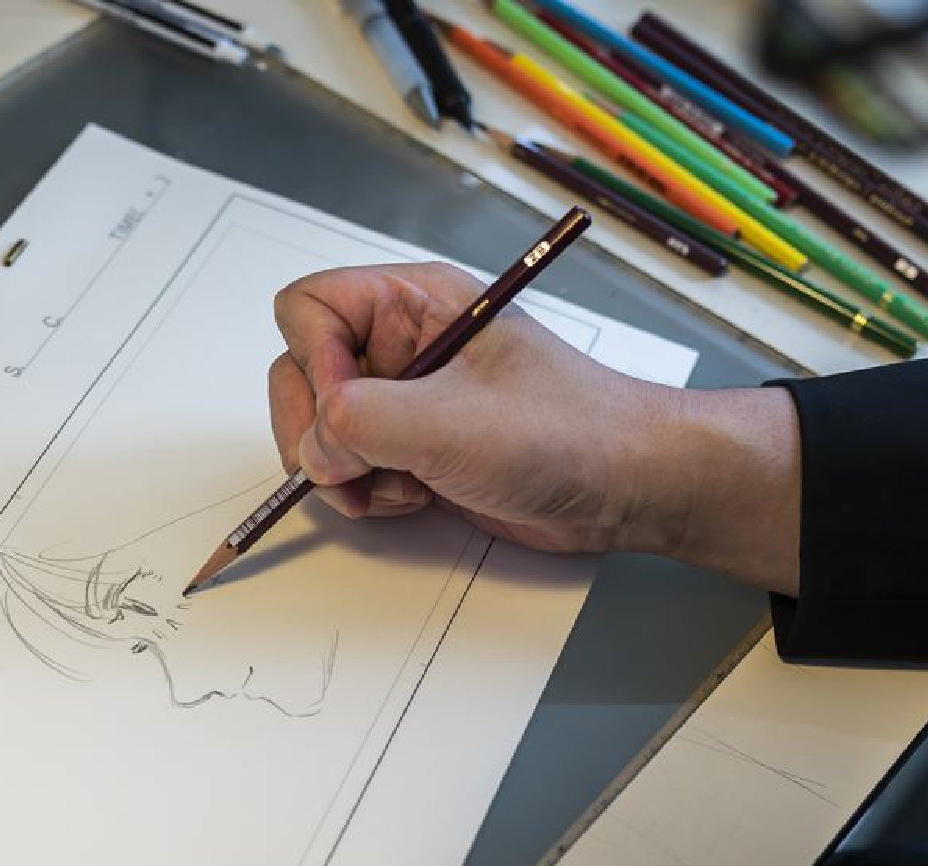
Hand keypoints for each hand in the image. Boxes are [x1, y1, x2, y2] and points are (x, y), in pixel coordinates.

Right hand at [267, 262, 803, 592]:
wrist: (627, 488)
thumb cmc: (566, 433)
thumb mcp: (452, 421)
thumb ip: (361, 423)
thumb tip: (313, 449)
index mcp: (413, 303)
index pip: (307, 309)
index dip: (312, 362)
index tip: (349, 409)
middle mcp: (401, 344)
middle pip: (300, 373)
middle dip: (317, 431)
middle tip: (353, 466)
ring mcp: (406, 400)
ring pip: (319, 429)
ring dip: (342, 470)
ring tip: (395, 486)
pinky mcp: (414, 449)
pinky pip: (350, 468)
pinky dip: (364, 492)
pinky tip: (414, 499)